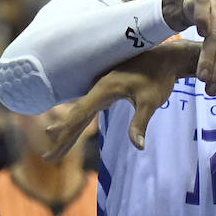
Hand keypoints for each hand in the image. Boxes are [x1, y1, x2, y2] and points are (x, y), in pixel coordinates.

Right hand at [44, 44, 191, 154]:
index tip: (52, 152)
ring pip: (81, 111)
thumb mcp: (151, 101)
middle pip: (76, 116)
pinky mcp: (108, 88)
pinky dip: (79, 120)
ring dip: (68, 128)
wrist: (166, 57)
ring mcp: (102, 87)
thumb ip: (140, 123)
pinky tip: (74, 125)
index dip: (65, 136)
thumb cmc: (159, 78)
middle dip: (63, 137)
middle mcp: (98, 88)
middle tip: (48, 158)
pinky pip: (88, 107)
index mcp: (104, 90)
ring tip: (53, 141)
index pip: (79, 117)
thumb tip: (138, 146)